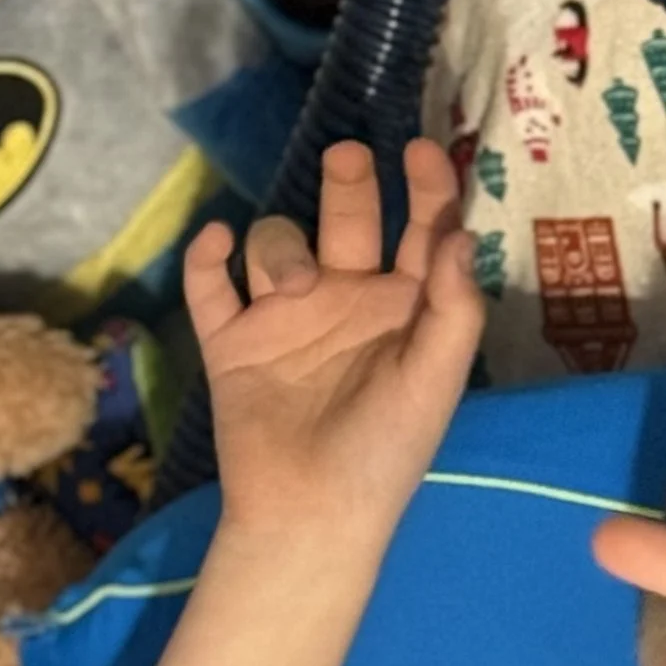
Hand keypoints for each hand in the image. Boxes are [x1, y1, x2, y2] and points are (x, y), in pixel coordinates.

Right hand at [183, 137, 480, 544]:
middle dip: (347, 182)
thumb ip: (453, 308)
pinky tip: (216, 245)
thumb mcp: (434, 381)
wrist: (309, 515)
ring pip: (276, 241)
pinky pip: (209, 283)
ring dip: (281, 246)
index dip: (425, 187)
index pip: (419, 230)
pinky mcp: (231, 340)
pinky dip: (205, 257)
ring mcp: (284, 317)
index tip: (420, 151)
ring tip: (293, 288)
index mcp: (402, 309)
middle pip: (345, 215)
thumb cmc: (384, 454)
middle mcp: (345, 301)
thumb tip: (459, 233)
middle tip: (347, 160)